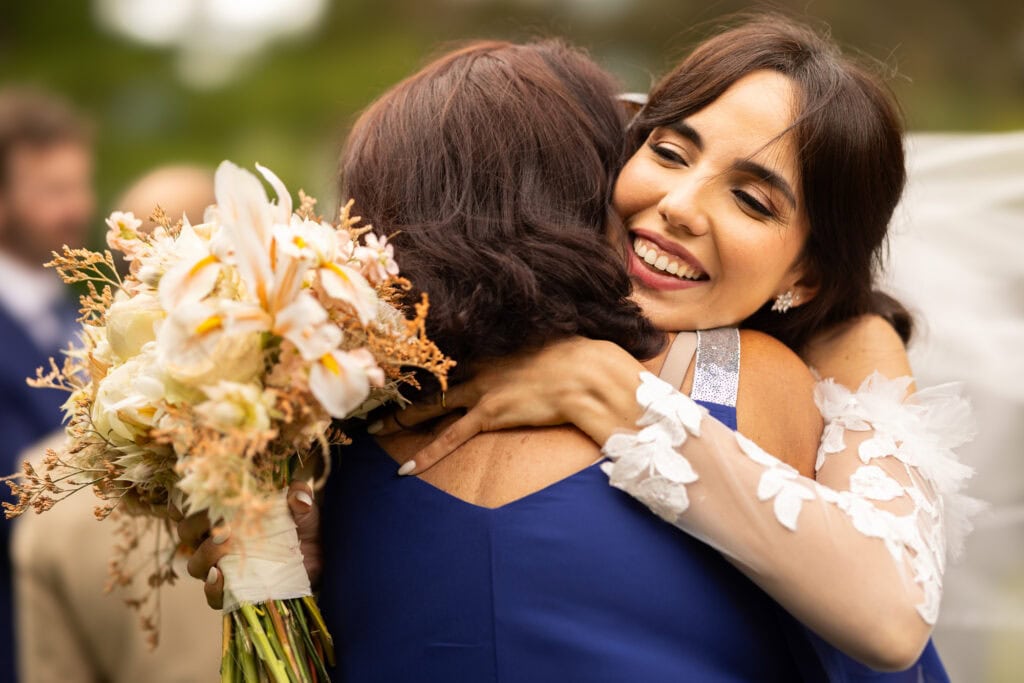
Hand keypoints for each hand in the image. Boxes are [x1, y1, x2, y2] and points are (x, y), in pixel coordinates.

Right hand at [177, 481, 321, 609]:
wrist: (319, 555)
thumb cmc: (303, 524)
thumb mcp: (302, 505)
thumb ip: (299, 495)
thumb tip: (300, 498)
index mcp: (225, 512)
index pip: (189, 506)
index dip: (181, 503)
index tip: (189, 500)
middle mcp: (215, 539)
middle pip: (186, 533)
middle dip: (194, 527)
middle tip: (217, 523)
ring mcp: (222, 566)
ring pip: (195, 563)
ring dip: (204, 556)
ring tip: (222, 550)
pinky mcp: (233, 591)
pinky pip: (212, 595)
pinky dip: (212, 588)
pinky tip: (220, 577)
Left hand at [371, 337, 644, 474]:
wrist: (586, 370)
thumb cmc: (578, 355)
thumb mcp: (550, 343)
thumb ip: (535, 347)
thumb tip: (542, 347)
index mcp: (494, 348)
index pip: (450, 357)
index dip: (426, 365)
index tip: (406, 367)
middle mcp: (481, 366)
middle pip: (432, 379)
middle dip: (402, 388)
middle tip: (375, 393)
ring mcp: (482, 390)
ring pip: (432, 406)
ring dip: (401, 418)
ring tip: (375, 429)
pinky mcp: (490, 414)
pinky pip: (451, 437)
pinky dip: (428, 454)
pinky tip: (408, 470)